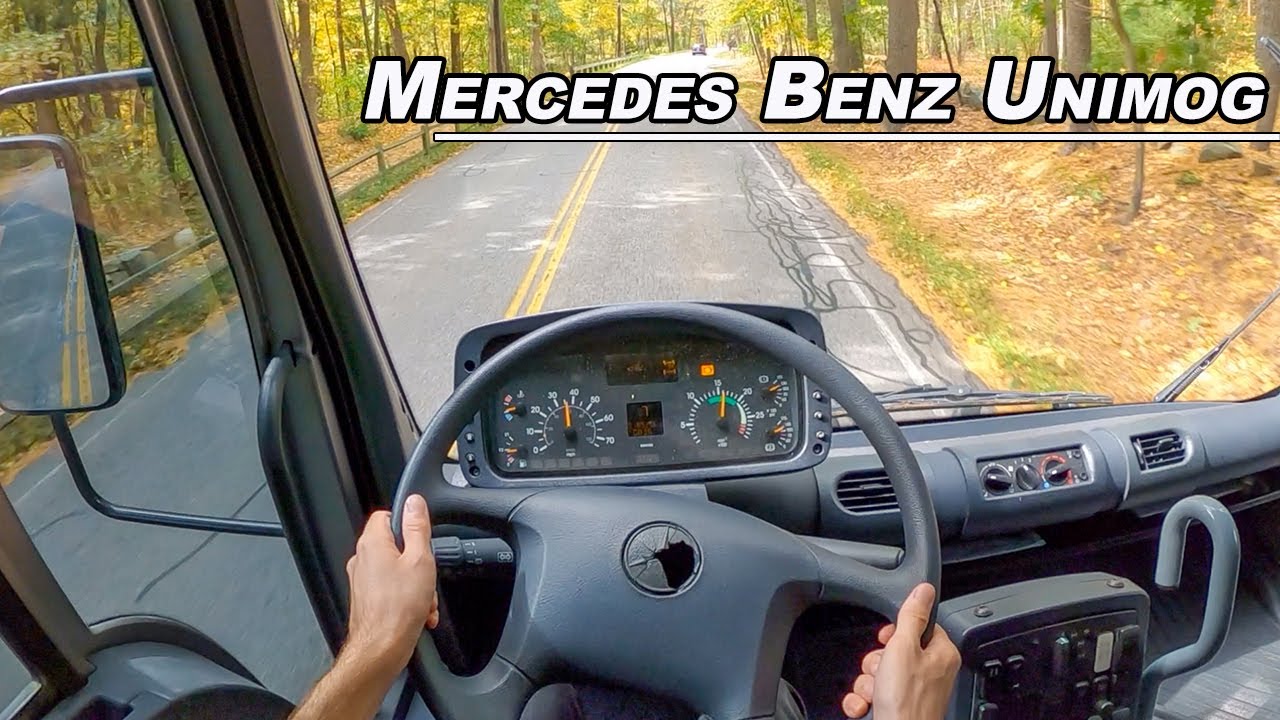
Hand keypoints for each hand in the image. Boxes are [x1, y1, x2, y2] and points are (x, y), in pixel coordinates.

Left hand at [340, 494, 439, 680]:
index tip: (422, 537)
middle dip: (417, 560)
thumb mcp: (420, 559)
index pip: (386, 515)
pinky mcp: (368, 598)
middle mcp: (362, 559)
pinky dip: (408, 597)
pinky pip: (392, 589)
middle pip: (396, 545)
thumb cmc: (398, 608)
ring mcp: (363, 580)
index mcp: (373, 543)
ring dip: (417, 582)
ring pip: (397, 569)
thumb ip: (417, 527)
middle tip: (427, 573)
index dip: (407, 523)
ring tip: (425, 599)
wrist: (382, 648)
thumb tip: (414, 502)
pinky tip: (420, 611)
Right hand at [841, 583, 960, 719]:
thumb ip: (911, 616)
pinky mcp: (897, 708)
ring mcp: (914, 692)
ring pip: (879, 672)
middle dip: (876, 662)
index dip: (896, 632)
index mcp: (940, 654)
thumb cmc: (906, 702)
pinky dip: (863, 699)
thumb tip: (924, 589)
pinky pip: (873, 693)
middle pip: (893, 650)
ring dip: (867, 682)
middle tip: (880, 672)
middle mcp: (930, 673)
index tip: (887, 639)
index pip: (918, 627)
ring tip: (873, 694)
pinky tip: (864, 705)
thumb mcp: (903, 648)